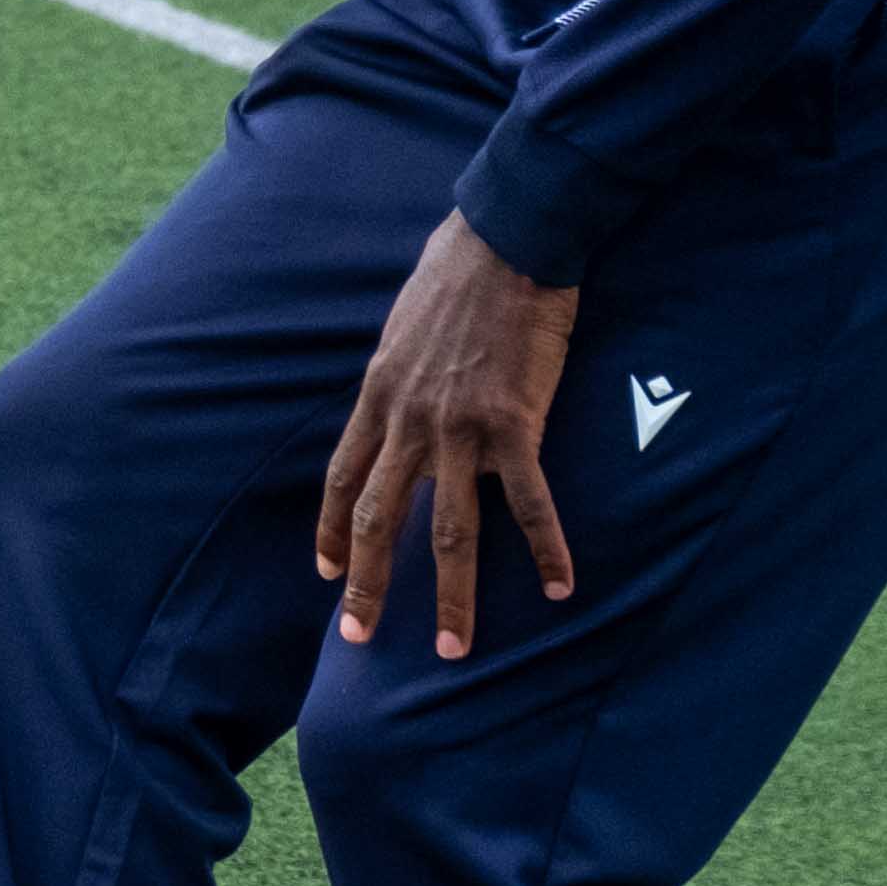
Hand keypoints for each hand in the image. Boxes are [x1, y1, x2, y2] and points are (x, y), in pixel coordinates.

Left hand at [314, 214, 580, 658]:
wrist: (509, 237)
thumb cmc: (462, 268)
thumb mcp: (405, 322)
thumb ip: (401, 369)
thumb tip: (402, 388)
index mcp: (379, 393)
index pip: (345, 478)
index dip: (333, 531)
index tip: (329, 573)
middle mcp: (410, 419)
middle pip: (381, 520)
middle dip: (369, 587)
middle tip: (359, 639)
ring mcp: (460, 426)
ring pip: (449, 530)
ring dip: (451, 595)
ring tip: (453, 648)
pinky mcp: (515, 424)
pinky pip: (529, 502)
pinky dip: (546, 549)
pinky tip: (557, 588)